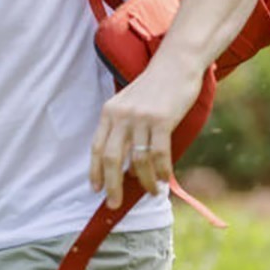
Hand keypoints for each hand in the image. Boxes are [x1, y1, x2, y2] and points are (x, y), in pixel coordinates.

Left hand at [89, 57, 203, 207]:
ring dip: (144, 181)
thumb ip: (124, 128)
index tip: (95, 189)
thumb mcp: (130, 104)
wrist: (174, 65)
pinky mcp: (161, 120)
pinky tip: (163, 180)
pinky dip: (161, 171)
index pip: (97, 147)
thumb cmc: (154, 88)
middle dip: (112, 185)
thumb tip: (125, 165)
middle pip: (112, 158)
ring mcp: (140, 118)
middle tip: (114, 204)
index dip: (95, 170)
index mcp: (109, 112)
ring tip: (151, 192)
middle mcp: (121, 115)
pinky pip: (158, 154)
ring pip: (137, 160)